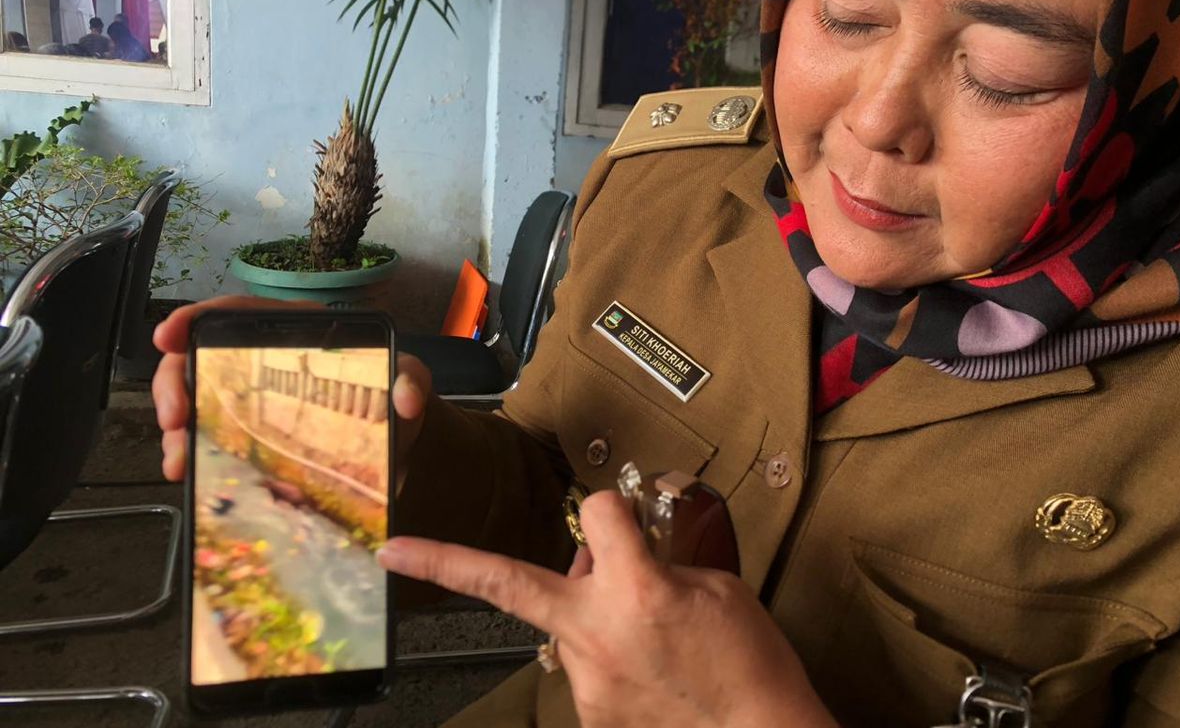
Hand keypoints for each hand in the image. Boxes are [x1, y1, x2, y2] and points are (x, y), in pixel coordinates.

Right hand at [151, 295, 432, 480]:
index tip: (168, 336)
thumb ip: (412, 379)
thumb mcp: (408, 378)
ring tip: (178, 459)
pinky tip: (186, 472)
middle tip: (174, 418)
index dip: (195, 318)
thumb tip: (407, 398)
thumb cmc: (395, 395)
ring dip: (176, 428)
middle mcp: (263, 357)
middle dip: (174, 383)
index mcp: (293, 330)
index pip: (235, 313)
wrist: (398, 444)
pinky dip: (192, 453)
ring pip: (196, 400)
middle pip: (200, 356)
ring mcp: (251, 397)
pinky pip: (209, 437)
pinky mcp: (250, 434)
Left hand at [376, 491, 837, 727]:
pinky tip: (645, 666)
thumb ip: (656, 560)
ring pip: (562, 618)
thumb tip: (622, 554)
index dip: (609, 505)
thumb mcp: (716, 588)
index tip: (612, 509)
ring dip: (588, 610)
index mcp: (635, 589)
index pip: (596, 513)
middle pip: (506, 580)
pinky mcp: (587, 711)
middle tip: (397, 551)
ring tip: (645, 633)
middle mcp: (595, 631)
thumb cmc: (750, 664)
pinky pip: (583, 662)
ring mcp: (585, 677)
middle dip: (443, 561)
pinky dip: (605, 651)